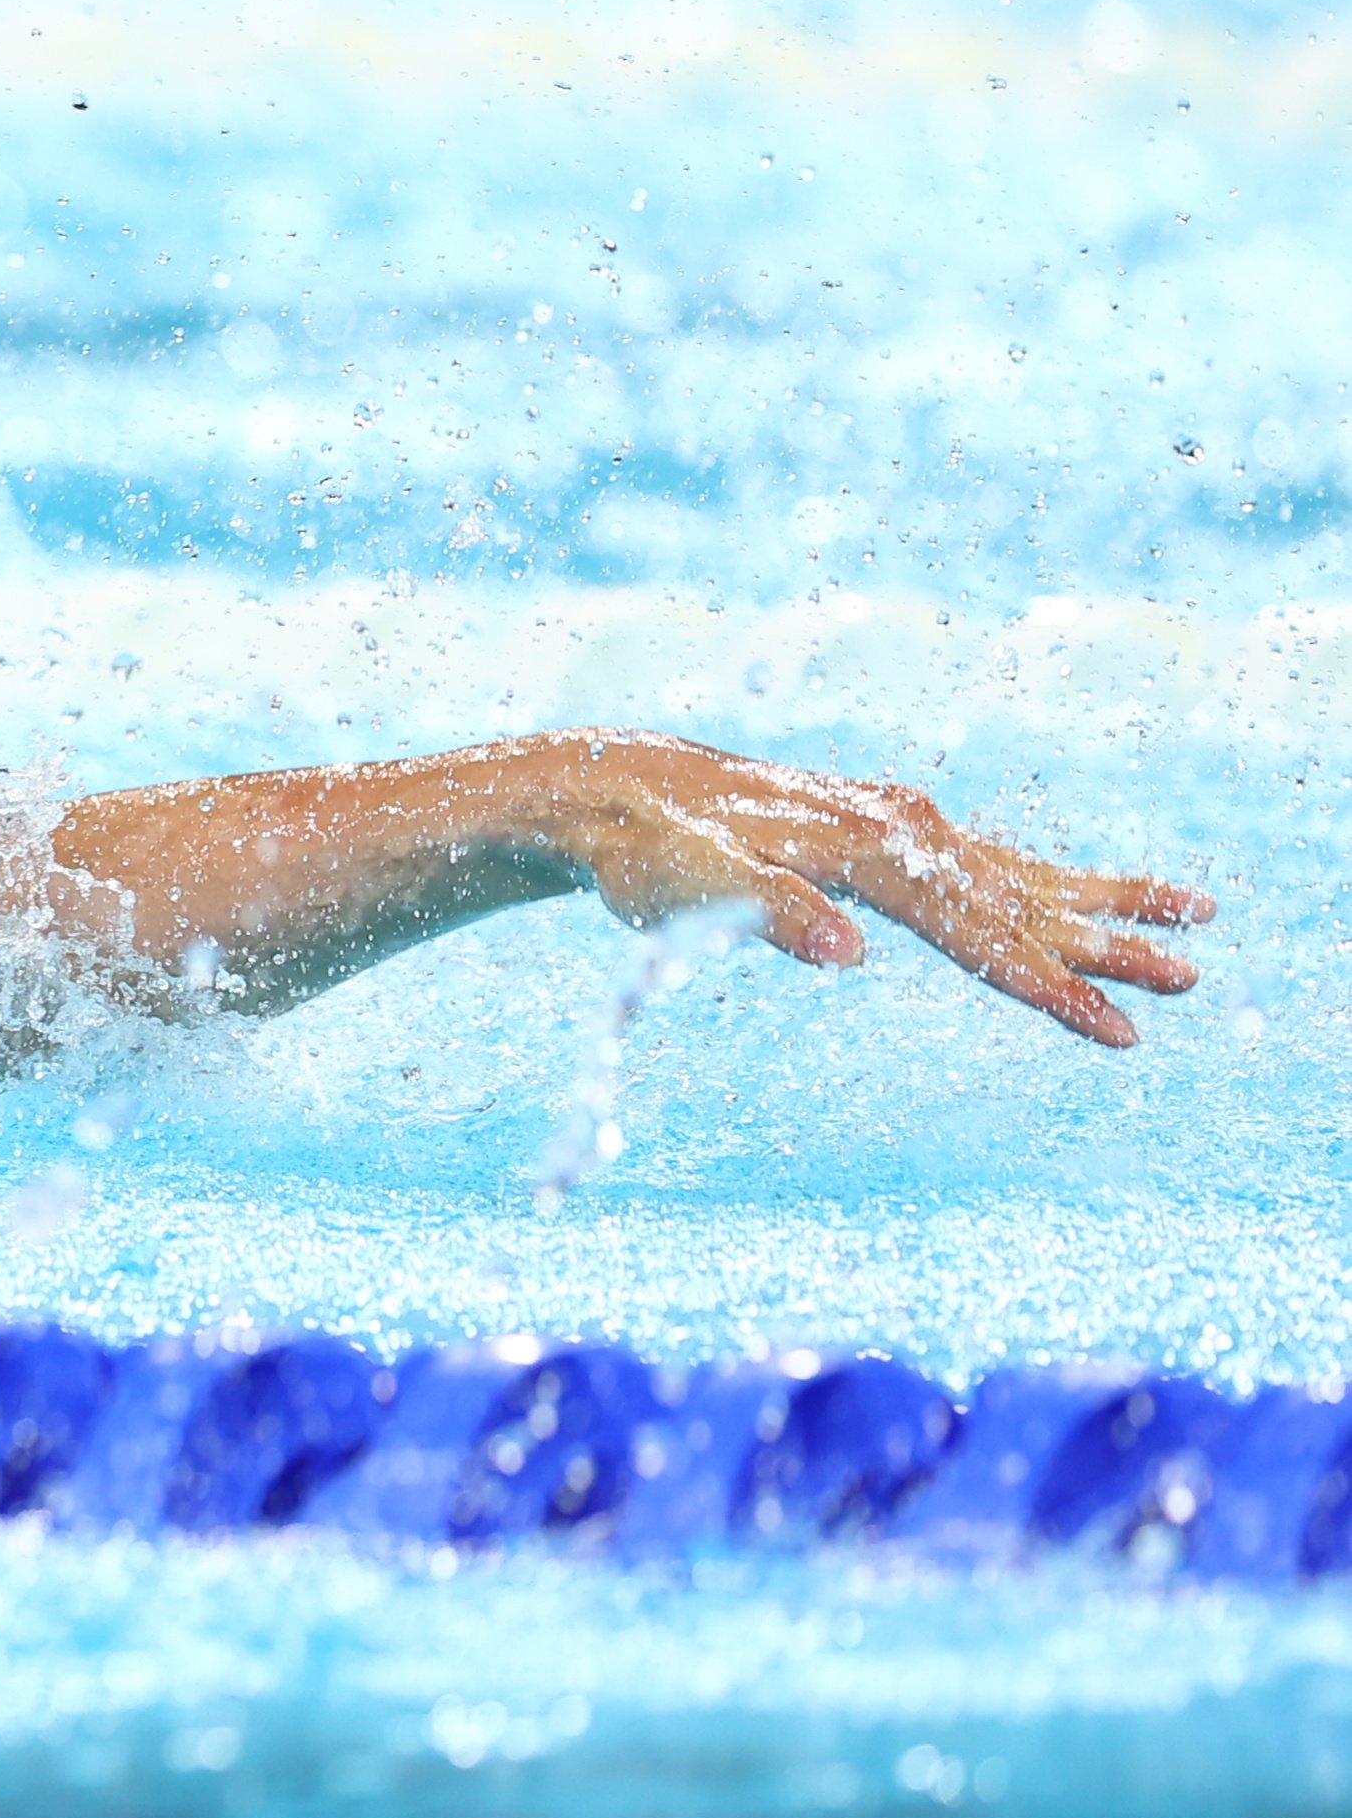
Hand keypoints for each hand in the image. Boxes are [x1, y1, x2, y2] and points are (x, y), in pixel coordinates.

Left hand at [536, 731, 1210, 1046]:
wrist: (622, 791)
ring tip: (1194, 917)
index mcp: (869, 851)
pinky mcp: (886, 830)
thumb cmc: (652, 853)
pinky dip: (1048, 879)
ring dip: (1104, 902)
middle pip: (1023, 900)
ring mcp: (899, 824)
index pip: (978, 933)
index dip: (1049, 986)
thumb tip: (848, 953)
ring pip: (1022, 873)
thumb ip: (772, 915)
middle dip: (1108, 945)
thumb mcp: (692, 890)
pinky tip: (1085, 897)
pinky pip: (987, 860)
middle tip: (1192, 979)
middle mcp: (900, 828)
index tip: (1117, 1026)